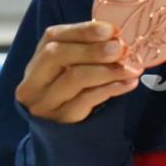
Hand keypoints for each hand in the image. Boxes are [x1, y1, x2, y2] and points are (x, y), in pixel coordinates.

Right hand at [15, 21, 142, 123]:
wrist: (68, 135)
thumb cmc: (75, 92)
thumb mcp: (75, 69)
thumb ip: (89, 50)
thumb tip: (116, 36)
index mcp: (37, 60)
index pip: (53, 36)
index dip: (83, 30)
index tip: (112, 30)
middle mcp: (33, 81)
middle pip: (57, 55)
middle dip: (93, 49)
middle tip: (121, 49)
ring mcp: (44, 103)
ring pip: (74, 78)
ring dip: (108, 70)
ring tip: (132, 68)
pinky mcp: (60, 120)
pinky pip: (87, 99)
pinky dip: (112, 88)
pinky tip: (130, 83)